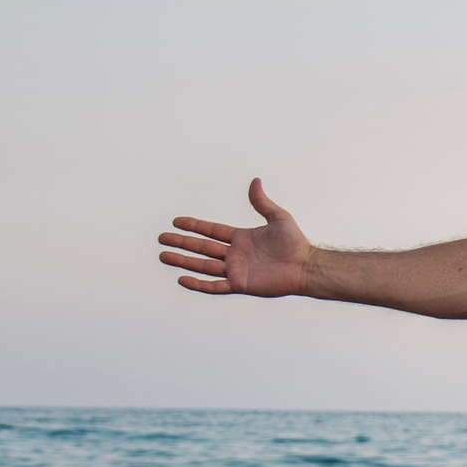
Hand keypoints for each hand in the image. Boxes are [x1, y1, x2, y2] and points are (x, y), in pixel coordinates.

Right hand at [160, 179, 313, 297]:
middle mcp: (235, 254)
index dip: (194, 226)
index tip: (177, 222)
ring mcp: (236, 270)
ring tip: (163, 255)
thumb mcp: (277, 217)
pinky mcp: (240, 284)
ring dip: (183, 261)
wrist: (305, 266)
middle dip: (182, 242)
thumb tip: (255, 181)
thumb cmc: (295, 242)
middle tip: (162, 238)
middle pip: (201, 247)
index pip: (211, 230)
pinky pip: (215, 285)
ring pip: (202, 265)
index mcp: (241, 238)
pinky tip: (182, 279)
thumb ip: (262, 202)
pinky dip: (198, 284)